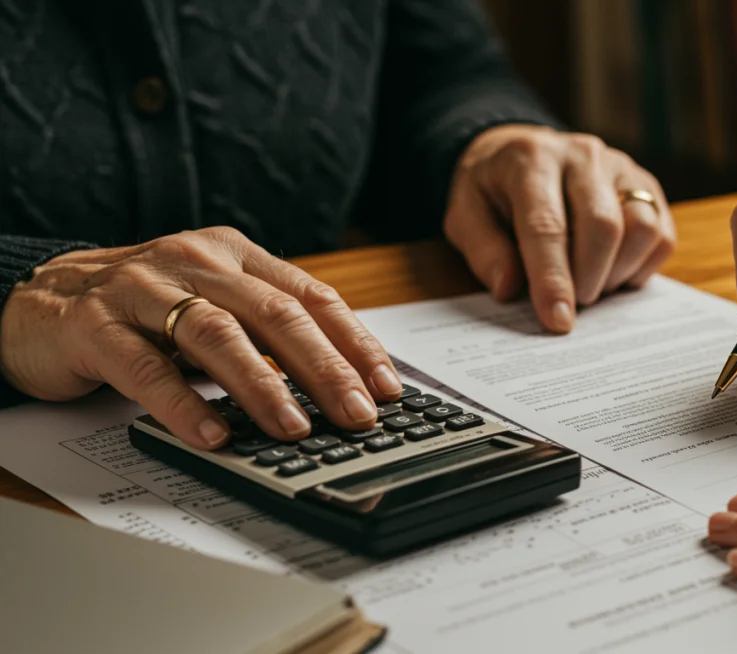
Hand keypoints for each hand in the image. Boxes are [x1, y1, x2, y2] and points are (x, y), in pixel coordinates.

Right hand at [0, 227, 402, 449]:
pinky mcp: (95, 325)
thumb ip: (265, 331)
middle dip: (324, 368)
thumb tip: (340, 386)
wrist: (38, 300)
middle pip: (274, 313)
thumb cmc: (142, 310)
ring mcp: (142, 289)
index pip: (310, 295)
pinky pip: (145, 367)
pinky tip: (214, 433)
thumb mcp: (213, 305)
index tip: (386, 386)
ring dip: (262, 385)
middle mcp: (194, 261)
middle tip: (356, 414)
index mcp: (233, 254)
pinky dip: (184, 403)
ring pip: (216, 334)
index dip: (353, 342)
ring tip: (295, 428)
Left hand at [444, 125, 675, 331]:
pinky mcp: (646, 186)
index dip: (553, 278)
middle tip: (572, 304)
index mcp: (531, 159)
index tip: (558, 320)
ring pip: (642, 228)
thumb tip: (509, 288)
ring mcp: (620, 167)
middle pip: (603, 225)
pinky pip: (662, 235)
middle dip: (588, 279)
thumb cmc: (493, 191)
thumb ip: (483, 250)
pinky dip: (640, 266)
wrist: (521, 152)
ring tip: (590, 284)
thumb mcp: (465, 215)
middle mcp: (583, 154)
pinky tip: (611, 271)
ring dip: (617, 273)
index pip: (547, 225)